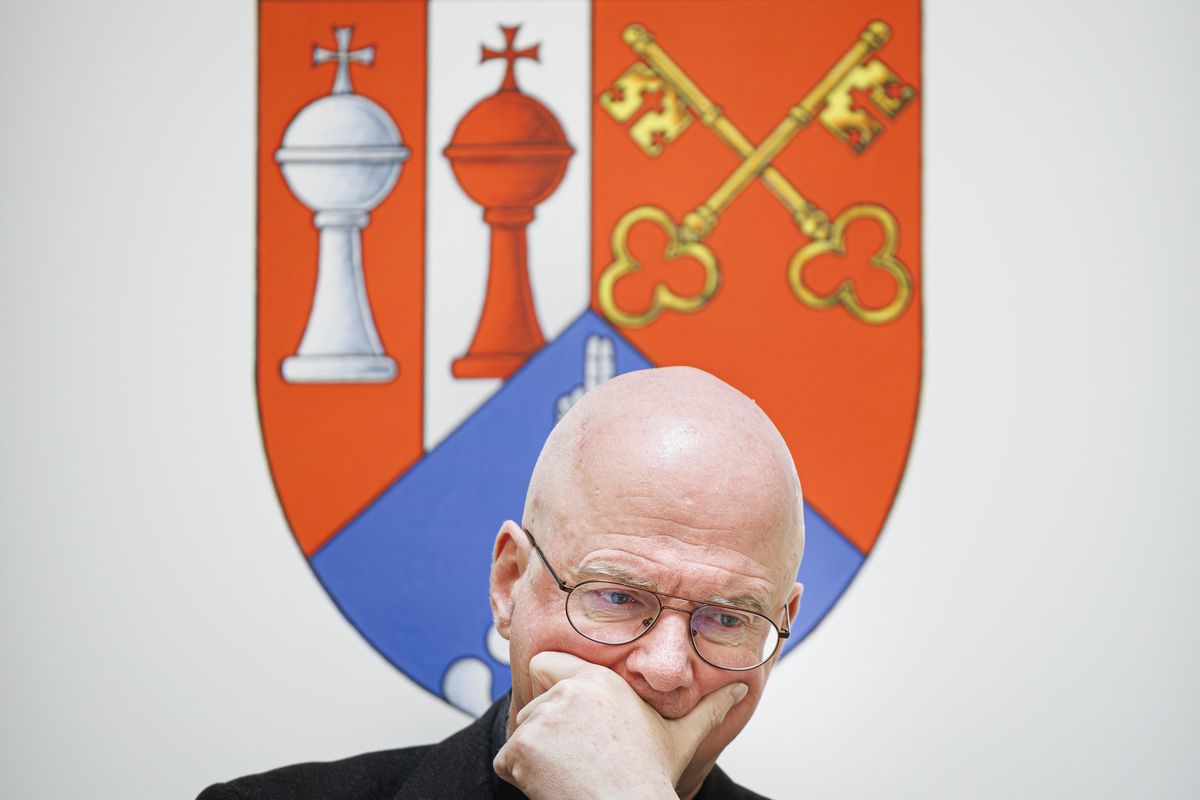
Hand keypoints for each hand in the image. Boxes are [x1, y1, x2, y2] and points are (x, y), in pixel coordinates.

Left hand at [494, 651, 746, 799]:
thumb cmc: (648, 776)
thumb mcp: (681, 737)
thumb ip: (709, 707)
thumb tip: (742, 688)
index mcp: (599, 679)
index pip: (546, 663)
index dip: (552, 688)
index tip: (570, 718)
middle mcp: (568, 691)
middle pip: (533, 703)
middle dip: (545, 729)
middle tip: (575, 755)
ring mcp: (541, 718)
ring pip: (520, 732)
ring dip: (535, 755)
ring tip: (570, 772)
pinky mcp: (521, 747)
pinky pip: (507, 759)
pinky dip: (521, 776)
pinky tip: (553, 785)